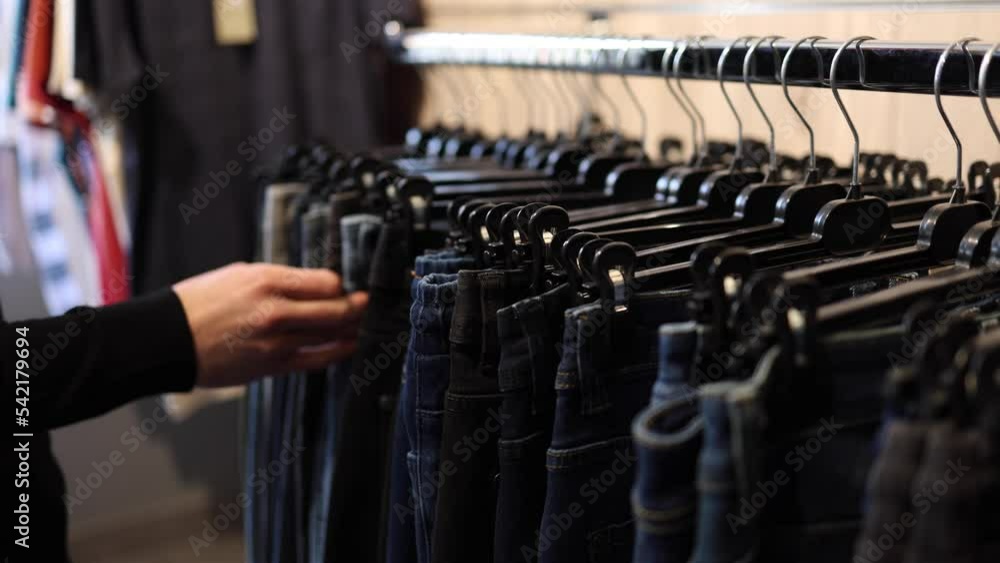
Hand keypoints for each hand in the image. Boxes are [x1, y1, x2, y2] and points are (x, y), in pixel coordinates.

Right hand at [173, 263, 367, 386]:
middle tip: (367, 303)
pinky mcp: (271, 365)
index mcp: (266, 281)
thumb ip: (279, 279)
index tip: (344, 285)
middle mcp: (275, 311)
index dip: (341, 284)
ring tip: (362, 323)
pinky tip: (349, 345)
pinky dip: (337, 351)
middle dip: (357, 306)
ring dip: (351, 329)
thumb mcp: (239, 274)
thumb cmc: (200, 302)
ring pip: (329, 335)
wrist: (168, 339)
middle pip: (335, 310)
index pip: (326, 282)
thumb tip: (313, 285)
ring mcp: (275, 341)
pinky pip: (315, 359)